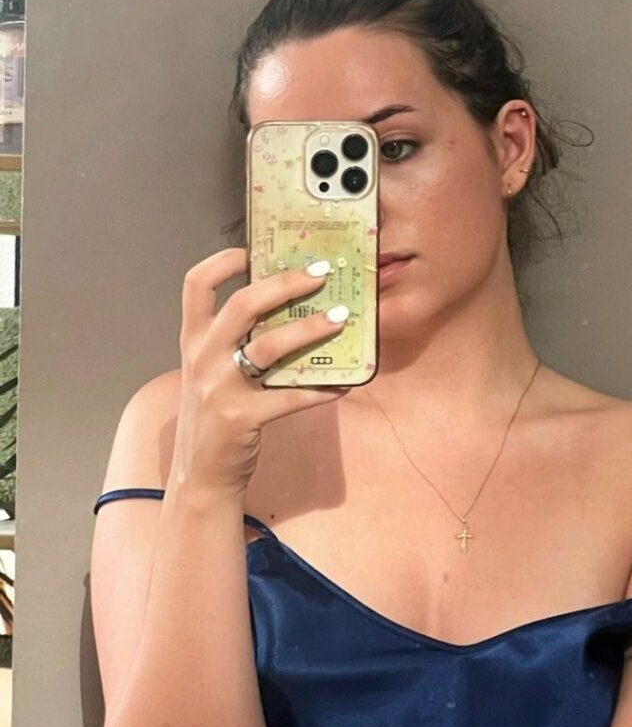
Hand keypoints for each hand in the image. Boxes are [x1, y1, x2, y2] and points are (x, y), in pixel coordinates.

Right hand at [173, 246, 352, 496]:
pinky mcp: (241, 418)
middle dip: (285, 284)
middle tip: (321, 274)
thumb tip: (289, 313)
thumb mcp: (212, 374)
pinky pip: (290, 396)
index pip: (196, 285)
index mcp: (193, 341)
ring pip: (270, 345)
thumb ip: (235, 345)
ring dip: (310, 328)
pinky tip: (344, 384)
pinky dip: (321, 389)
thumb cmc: (215, 418)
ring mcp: (219, 388)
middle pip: (243, 305)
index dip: (223, 261)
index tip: (256, 251)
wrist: (200, 475)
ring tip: (341, 318)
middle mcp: (202, 358)